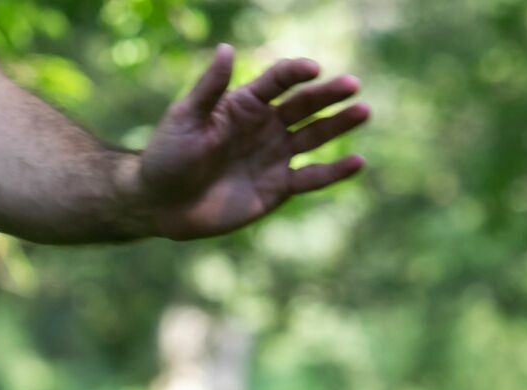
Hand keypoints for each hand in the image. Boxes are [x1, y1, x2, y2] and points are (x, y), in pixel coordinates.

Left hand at [134, 46, 368, 240]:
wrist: (162, 203)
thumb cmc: (168, 154)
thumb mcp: (186, 118)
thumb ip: (209, 87)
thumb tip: (225, 48)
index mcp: (245, 104)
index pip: (278, 82)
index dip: (296, 73)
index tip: (314, 69)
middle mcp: (266, 126)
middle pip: (304, 105)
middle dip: (328, 95)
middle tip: (352, 85)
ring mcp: (275, 156)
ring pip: (315, 136)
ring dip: (339, 124)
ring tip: (363, 111)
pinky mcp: (279, 188)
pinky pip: (312, 177)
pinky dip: (335, 171)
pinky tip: (358, 162)